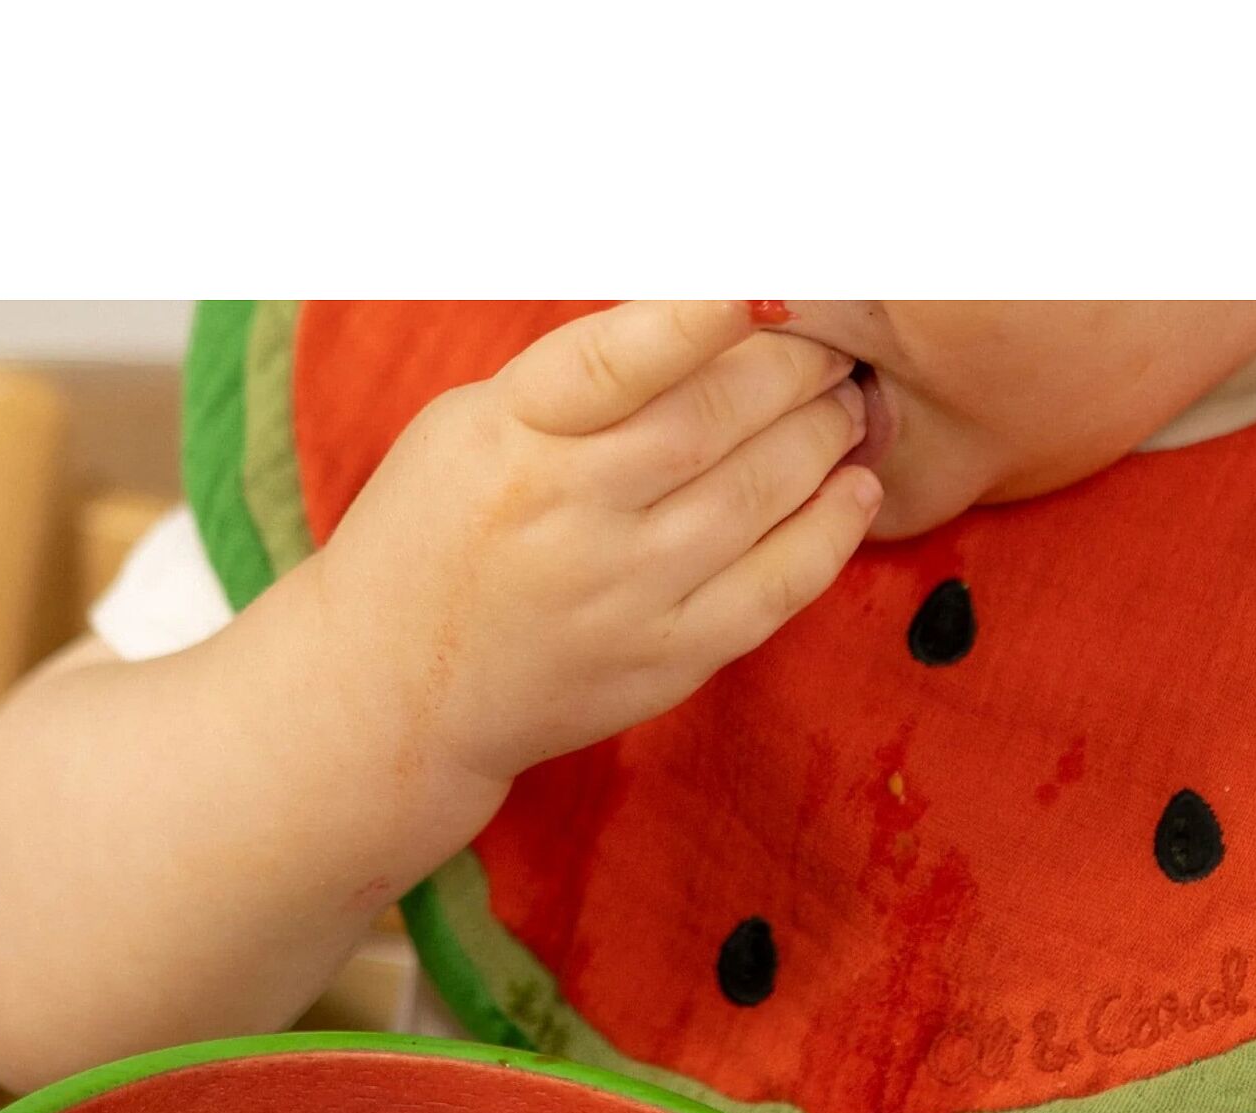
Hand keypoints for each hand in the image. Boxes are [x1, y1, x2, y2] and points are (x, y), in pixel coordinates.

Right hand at [309, 300, 876, 783]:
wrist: (399, 692)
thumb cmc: (433, 538)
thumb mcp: (469, 427)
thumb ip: (574, 380)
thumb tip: (703, 316)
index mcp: (512, 437)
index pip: (620, 359)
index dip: (703, 314)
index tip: (769, 277)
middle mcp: (570, 516)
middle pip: (713, 420)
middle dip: (795, 367)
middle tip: (838, 338)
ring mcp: (621, 596)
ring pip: (756, 495)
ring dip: (823, 437)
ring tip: (849, 403)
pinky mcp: (662, 661)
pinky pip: (772, 591)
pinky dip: (827, 534)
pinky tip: (855, 492)